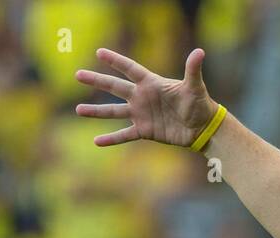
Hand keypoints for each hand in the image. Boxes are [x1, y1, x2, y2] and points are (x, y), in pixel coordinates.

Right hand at [74, 47, 217, 147]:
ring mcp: (141, 114)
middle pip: (115, 87)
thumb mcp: (194, 87)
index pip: (130, 69)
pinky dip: (111, 139)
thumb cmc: (199, 103)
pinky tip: (97, 142)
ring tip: (78, 110)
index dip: (116, 61)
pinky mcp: (144, 131)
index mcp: (151, 83)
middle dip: (97, 81)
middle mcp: (142, 97)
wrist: (201, 127)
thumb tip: (199, 52)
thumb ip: (192, 70)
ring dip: (96, 112)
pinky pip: (124, 135)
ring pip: (114, 111)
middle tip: (78, 74)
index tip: (99, 52)